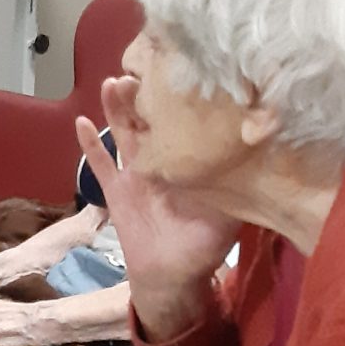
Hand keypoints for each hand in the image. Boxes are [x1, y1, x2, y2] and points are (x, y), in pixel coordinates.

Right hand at [77, 85, 236, 334]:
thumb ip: (239, 184)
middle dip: (145, 93)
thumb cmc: (203, 246)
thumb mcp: (230, 212)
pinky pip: (101, 164)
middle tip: (142, 67)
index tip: (180, 69)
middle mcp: (163, 160)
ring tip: (114, 83)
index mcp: (188, 162)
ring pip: (125, 132)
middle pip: (151, 118)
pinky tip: (81, 122)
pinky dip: (90, 145)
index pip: (185, 121)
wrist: (172, 277)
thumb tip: (263, 153)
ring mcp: (137, 173)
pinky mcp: (117, 191)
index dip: (180, 97)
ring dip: (117, 108)